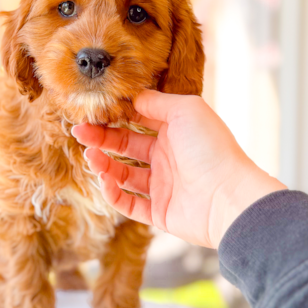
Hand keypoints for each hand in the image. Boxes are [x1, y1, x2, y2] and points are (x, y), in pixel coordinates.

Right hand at [71, 90, 285, 248]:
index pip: (138, 119)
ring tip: (90, 156)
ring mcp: (163, 185)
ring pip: (123, 174)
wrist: (228, 197)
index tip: (93, 110)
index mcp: (176, 131)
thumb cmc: (211, 148)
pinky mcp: (159, 212)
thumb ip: (155, 101)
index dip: (116, 115)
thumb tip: (130, 96)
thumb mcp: (185, 110)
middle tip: (79, 133)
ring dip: (104, 165)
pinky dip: (113, 193)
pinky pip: (128, 203)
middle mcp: (168, 157)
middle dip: (102, 139)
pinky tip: (104, 180)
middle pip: (126, 146)